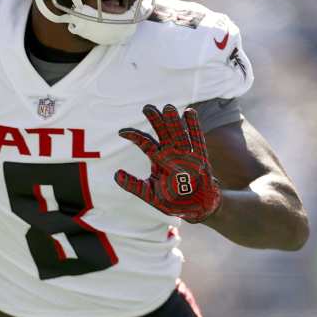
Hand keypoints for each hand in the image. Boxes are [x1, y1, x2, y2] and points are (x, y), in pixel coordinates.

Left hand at [115, 104, 220, 222]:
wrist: (196, 209)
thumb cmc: (173, 201)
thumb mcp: (150, 195)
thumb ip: (134, 186)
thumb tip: (116, 175)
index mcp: (159, 159)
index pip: (145, 143)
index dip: (134, 136)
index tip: (121, 132)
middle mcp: (171, 153)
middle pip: (162, 132)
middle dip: (156, 120)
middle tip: (147, 108)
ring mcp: (186, 154)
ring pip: (178, 134)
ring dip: (173, 122)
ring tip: (168, 108)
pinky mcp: (200, 158)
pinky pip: (197, 140)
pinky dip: (194, 127)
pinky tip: (189, 113)